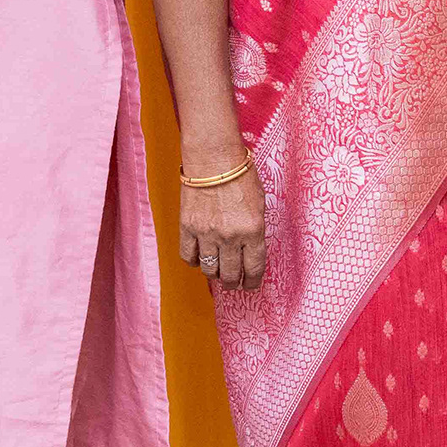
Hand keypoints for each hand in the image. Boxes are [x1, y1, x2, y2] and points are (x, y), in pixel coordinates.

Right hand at [178, 164, 266, 289]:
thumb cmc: (241, 177)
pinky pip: (188, 256)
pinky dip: (194, 262)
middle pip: (230, 274)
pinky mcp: (188, 227)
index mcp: (253, 230)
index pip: (254, 268)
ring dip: (214, 275)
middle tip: (233, 283)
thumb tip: (250, 253)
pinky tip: (199, 258)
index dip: (252, 282)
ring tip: (218, 272)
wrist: (214, 159)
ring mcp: (207, 233)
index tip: (251, 286)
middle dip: (233, 283)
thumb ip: (255, 231)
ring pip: (209, 269)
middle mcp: (230, 236)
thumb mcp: (259, 205)